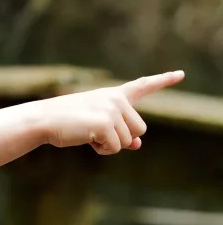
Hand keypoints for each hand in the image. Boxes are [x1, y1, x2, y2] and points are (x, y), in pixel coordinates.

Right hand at [36, 70, 184, 153]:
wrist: (44, 120)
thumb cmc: (67, 123)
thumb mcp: (96, 125)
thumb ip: (120, 132)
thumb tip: (137, 145)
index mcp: (113, 95)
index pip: (142, 86)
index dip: (163, 80)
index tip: (180, 74)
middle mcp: (117, 99)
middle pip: (139, 129)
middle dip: (122, 138)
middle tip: (96, 133)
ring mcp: (112, 110)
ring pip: (128, 141)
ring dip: (110, 145)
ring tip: (88, 134)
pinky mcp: (106, 124)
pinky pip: (116, 148)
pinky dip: (103, 150)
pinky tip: (88, 140)